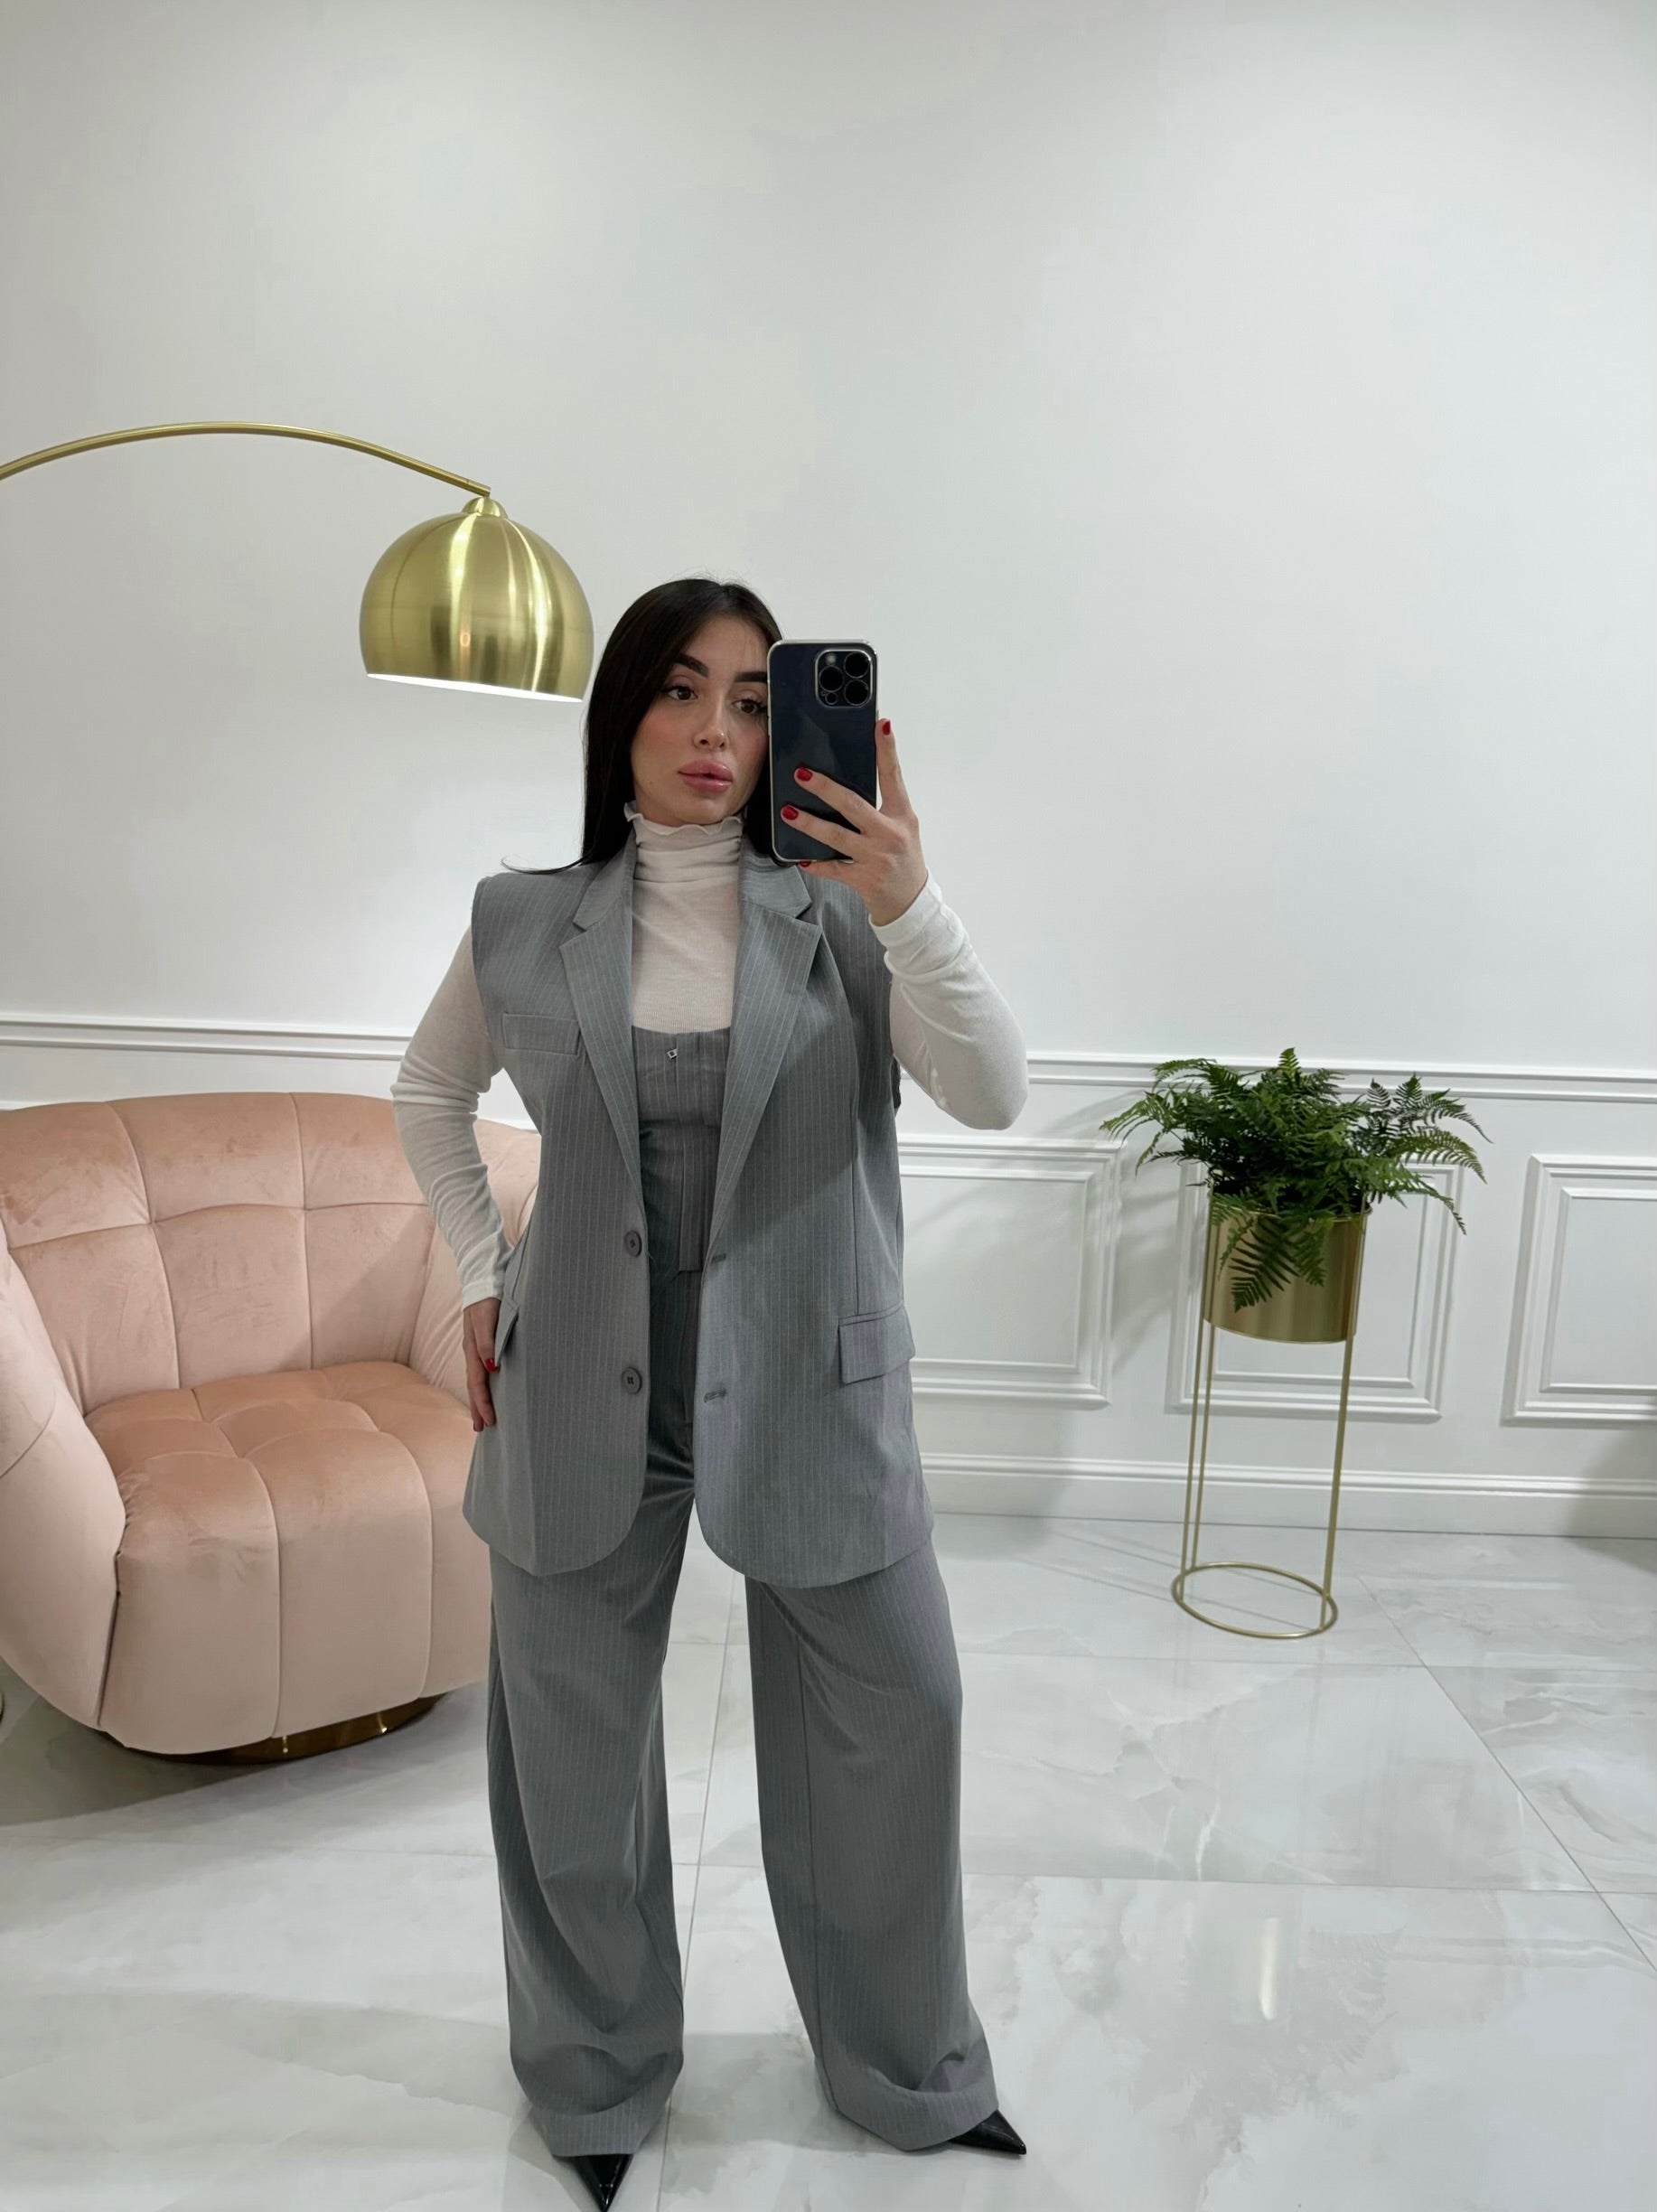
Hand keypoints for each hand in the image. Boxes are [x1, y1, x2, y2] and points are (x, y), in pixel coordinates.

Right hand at [463, 1296, 500, 1431]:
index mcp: (473, 1348)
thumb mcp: (487, 1317)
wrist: (484, 1278)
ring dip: (478, 1399)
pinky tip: (486, 1390)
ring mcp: (475, 1347)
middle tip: (481, 1429)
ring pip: (475, 1379)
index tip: (490, 1421)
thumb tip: (491, 1367)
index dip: (483, 1403)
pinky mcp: (481, 1343)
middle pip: (473, 1385)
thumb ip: (489, 1340)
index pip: (477, 1382)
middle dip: (477, 1408)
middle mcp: (472, 1351)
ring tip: (481, 1418)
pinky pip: (479, 1370)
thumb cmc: (488, 1297)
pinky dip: (481, 1385)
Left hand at [783, 717, 928, 926]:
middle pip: (854, 805)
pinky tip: (800, 857)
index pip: (894, 776)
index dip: (887, 750)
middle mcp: (890, 834)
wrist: (911, 902)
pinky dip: (816, 863)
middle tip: (802, 773)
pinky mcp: (863, 879)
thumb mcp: (901, 826)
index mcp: (902, 815)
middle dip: (826, 788)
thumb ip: (881, 805)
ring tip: (789, 812)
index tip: (881, 725)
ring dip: (810, 823)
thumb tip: (845, 780)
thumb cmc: (903, 858)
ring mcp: (875, 857)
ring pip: (837, 837)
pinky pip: (833, 869)